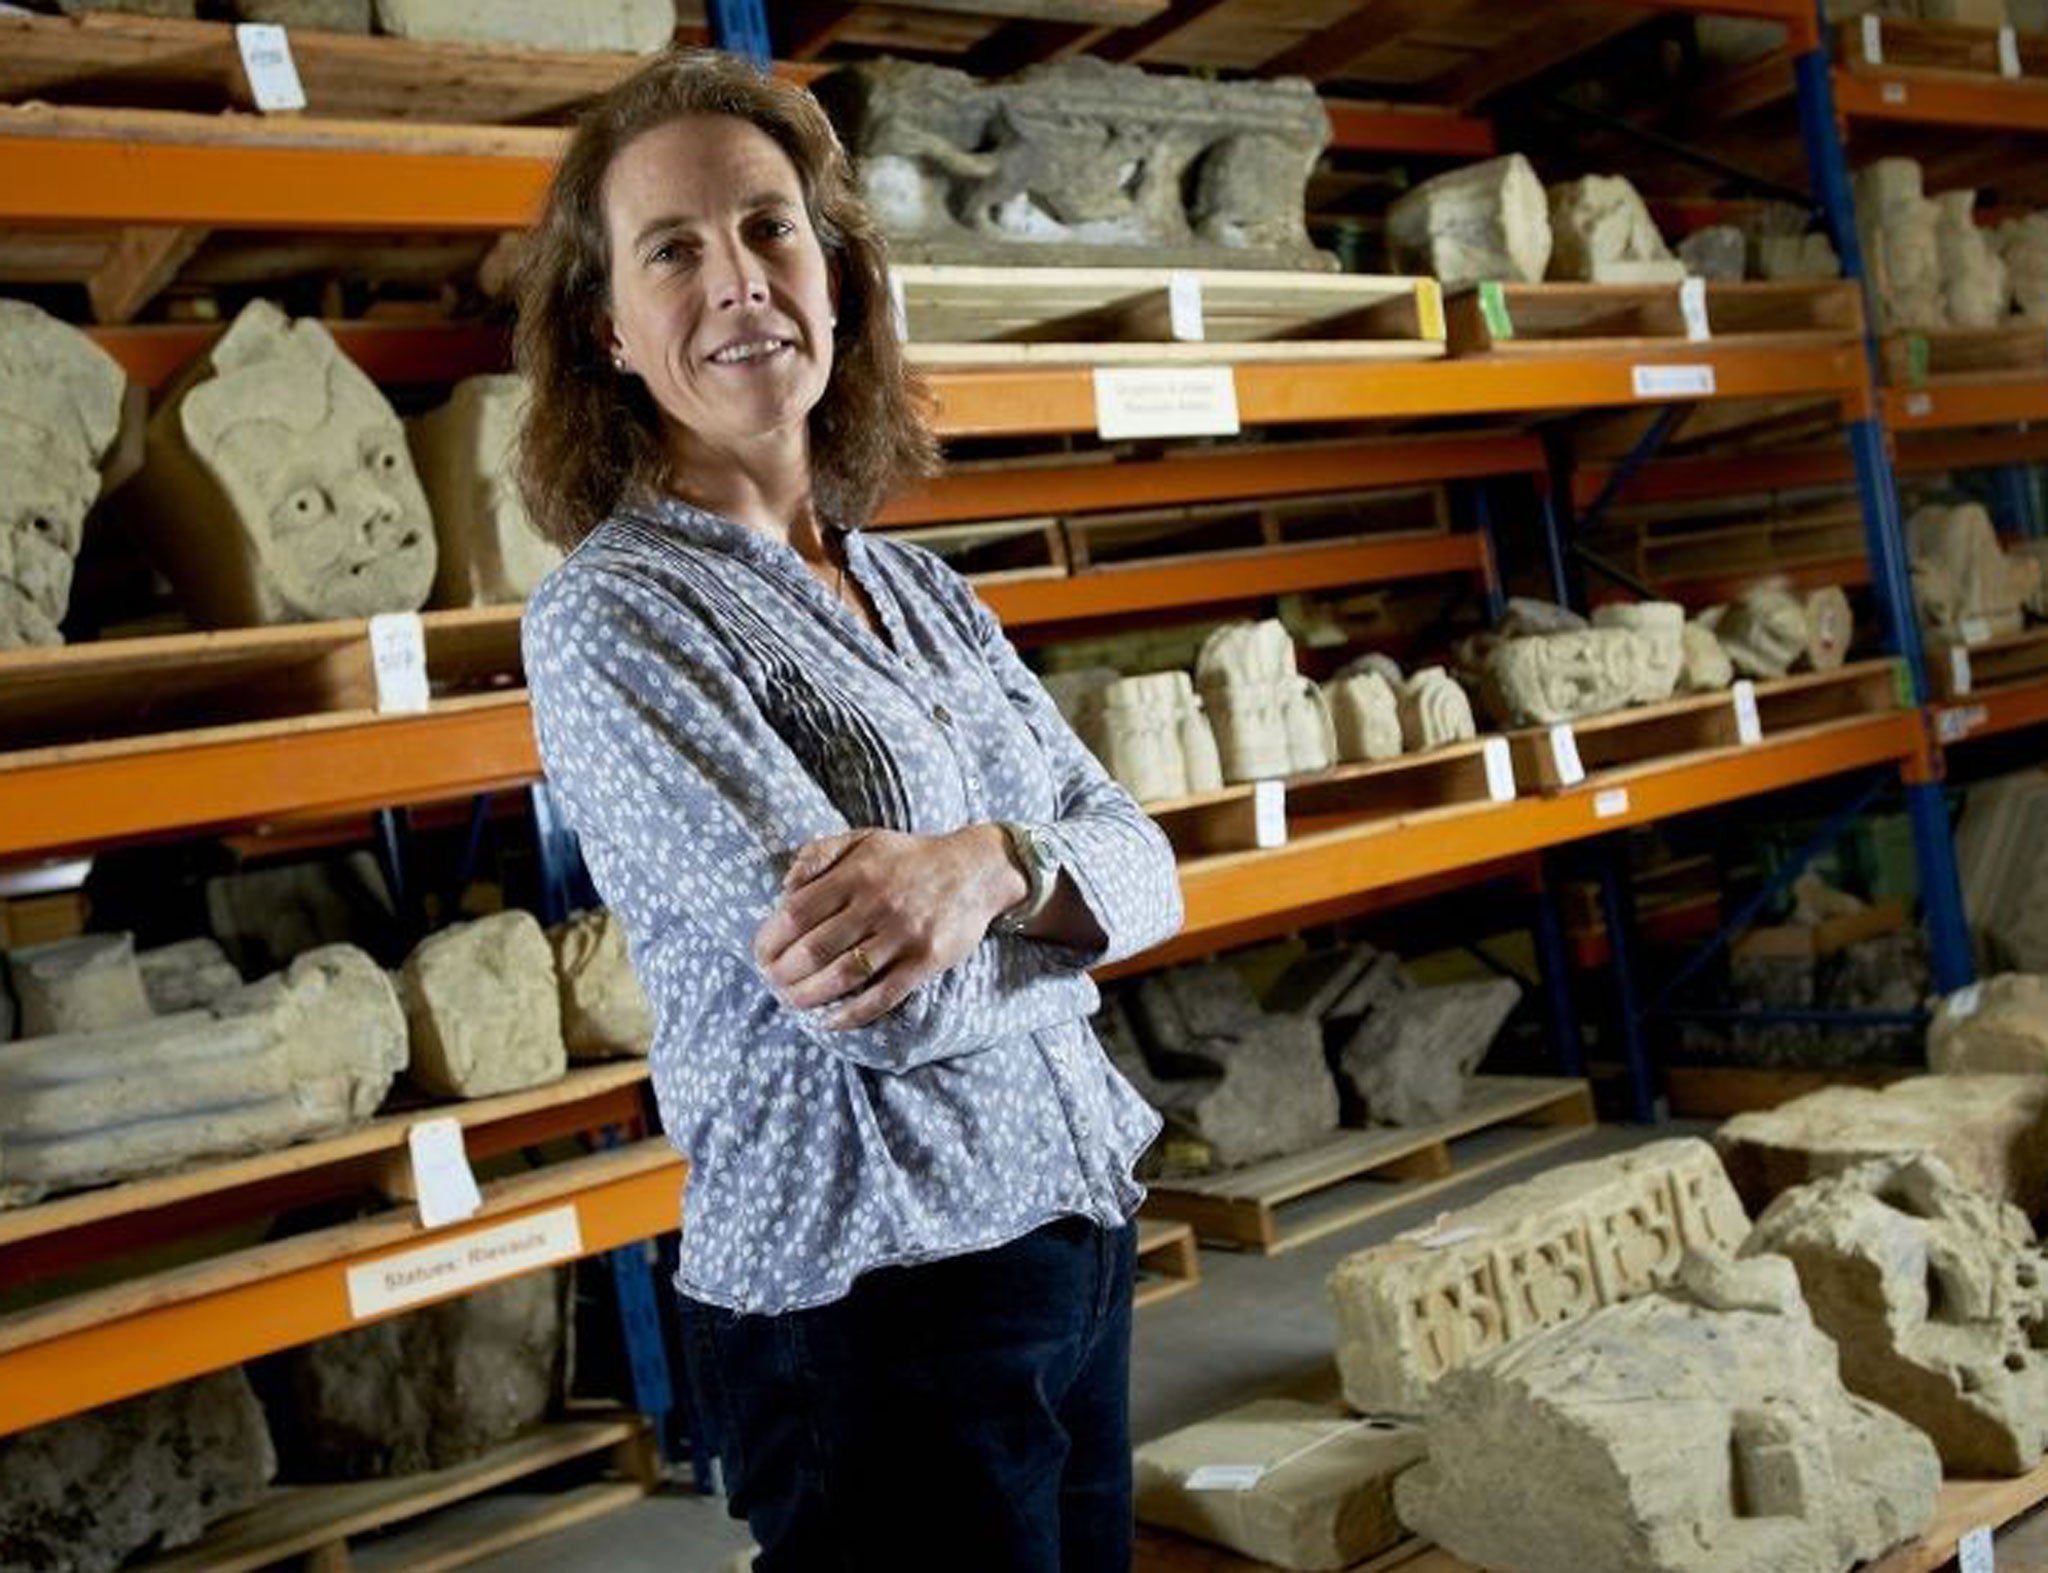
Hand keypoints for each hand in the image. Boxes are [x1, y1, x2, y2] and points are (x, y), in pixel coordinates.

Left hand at [751, 825, 1024, 1028]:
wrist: (976, 870)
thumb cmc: (909, 858)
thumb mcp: (863, 839)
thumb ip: (820, 854)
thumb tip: (784, 887)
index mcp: (856, 874)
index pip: (797, 912)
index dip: (770, 938)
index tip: (759, 953)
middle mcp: (877, 904)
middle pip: (815, 948)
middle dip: (784, 972)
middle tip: (771, 982)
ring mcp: (902, 935)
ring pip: (843, 975)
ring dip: (809, 995)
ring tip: (790, 1002)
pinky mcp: (926, 960)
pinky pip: (882, 995)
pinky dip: (852, 1014)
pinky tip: (830, 1021)